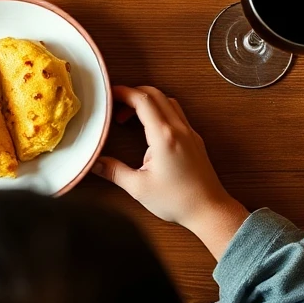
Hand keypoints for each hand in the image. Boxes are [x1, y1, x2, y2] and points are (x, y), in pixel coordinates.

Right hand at [91, 85, 249, 258]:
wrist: (209, 210)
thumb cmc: (177, 200)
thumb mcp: (139, 188)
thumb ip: (114, 171)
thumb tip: (94, 163)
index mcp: (163, 136)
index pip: (142, 100)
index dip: (123, 92)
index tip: (109, 94)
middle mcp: (179, 129)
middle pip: (155, 94)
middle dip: (133, 93)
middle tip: (116, 104)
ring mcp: (189, 132)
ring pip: (168, 101)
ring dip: (148, 101)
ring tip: (131, 117)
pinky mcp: (195, 139)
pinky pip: (177, 114)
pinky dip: (161, 111)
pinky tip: (150, 130)